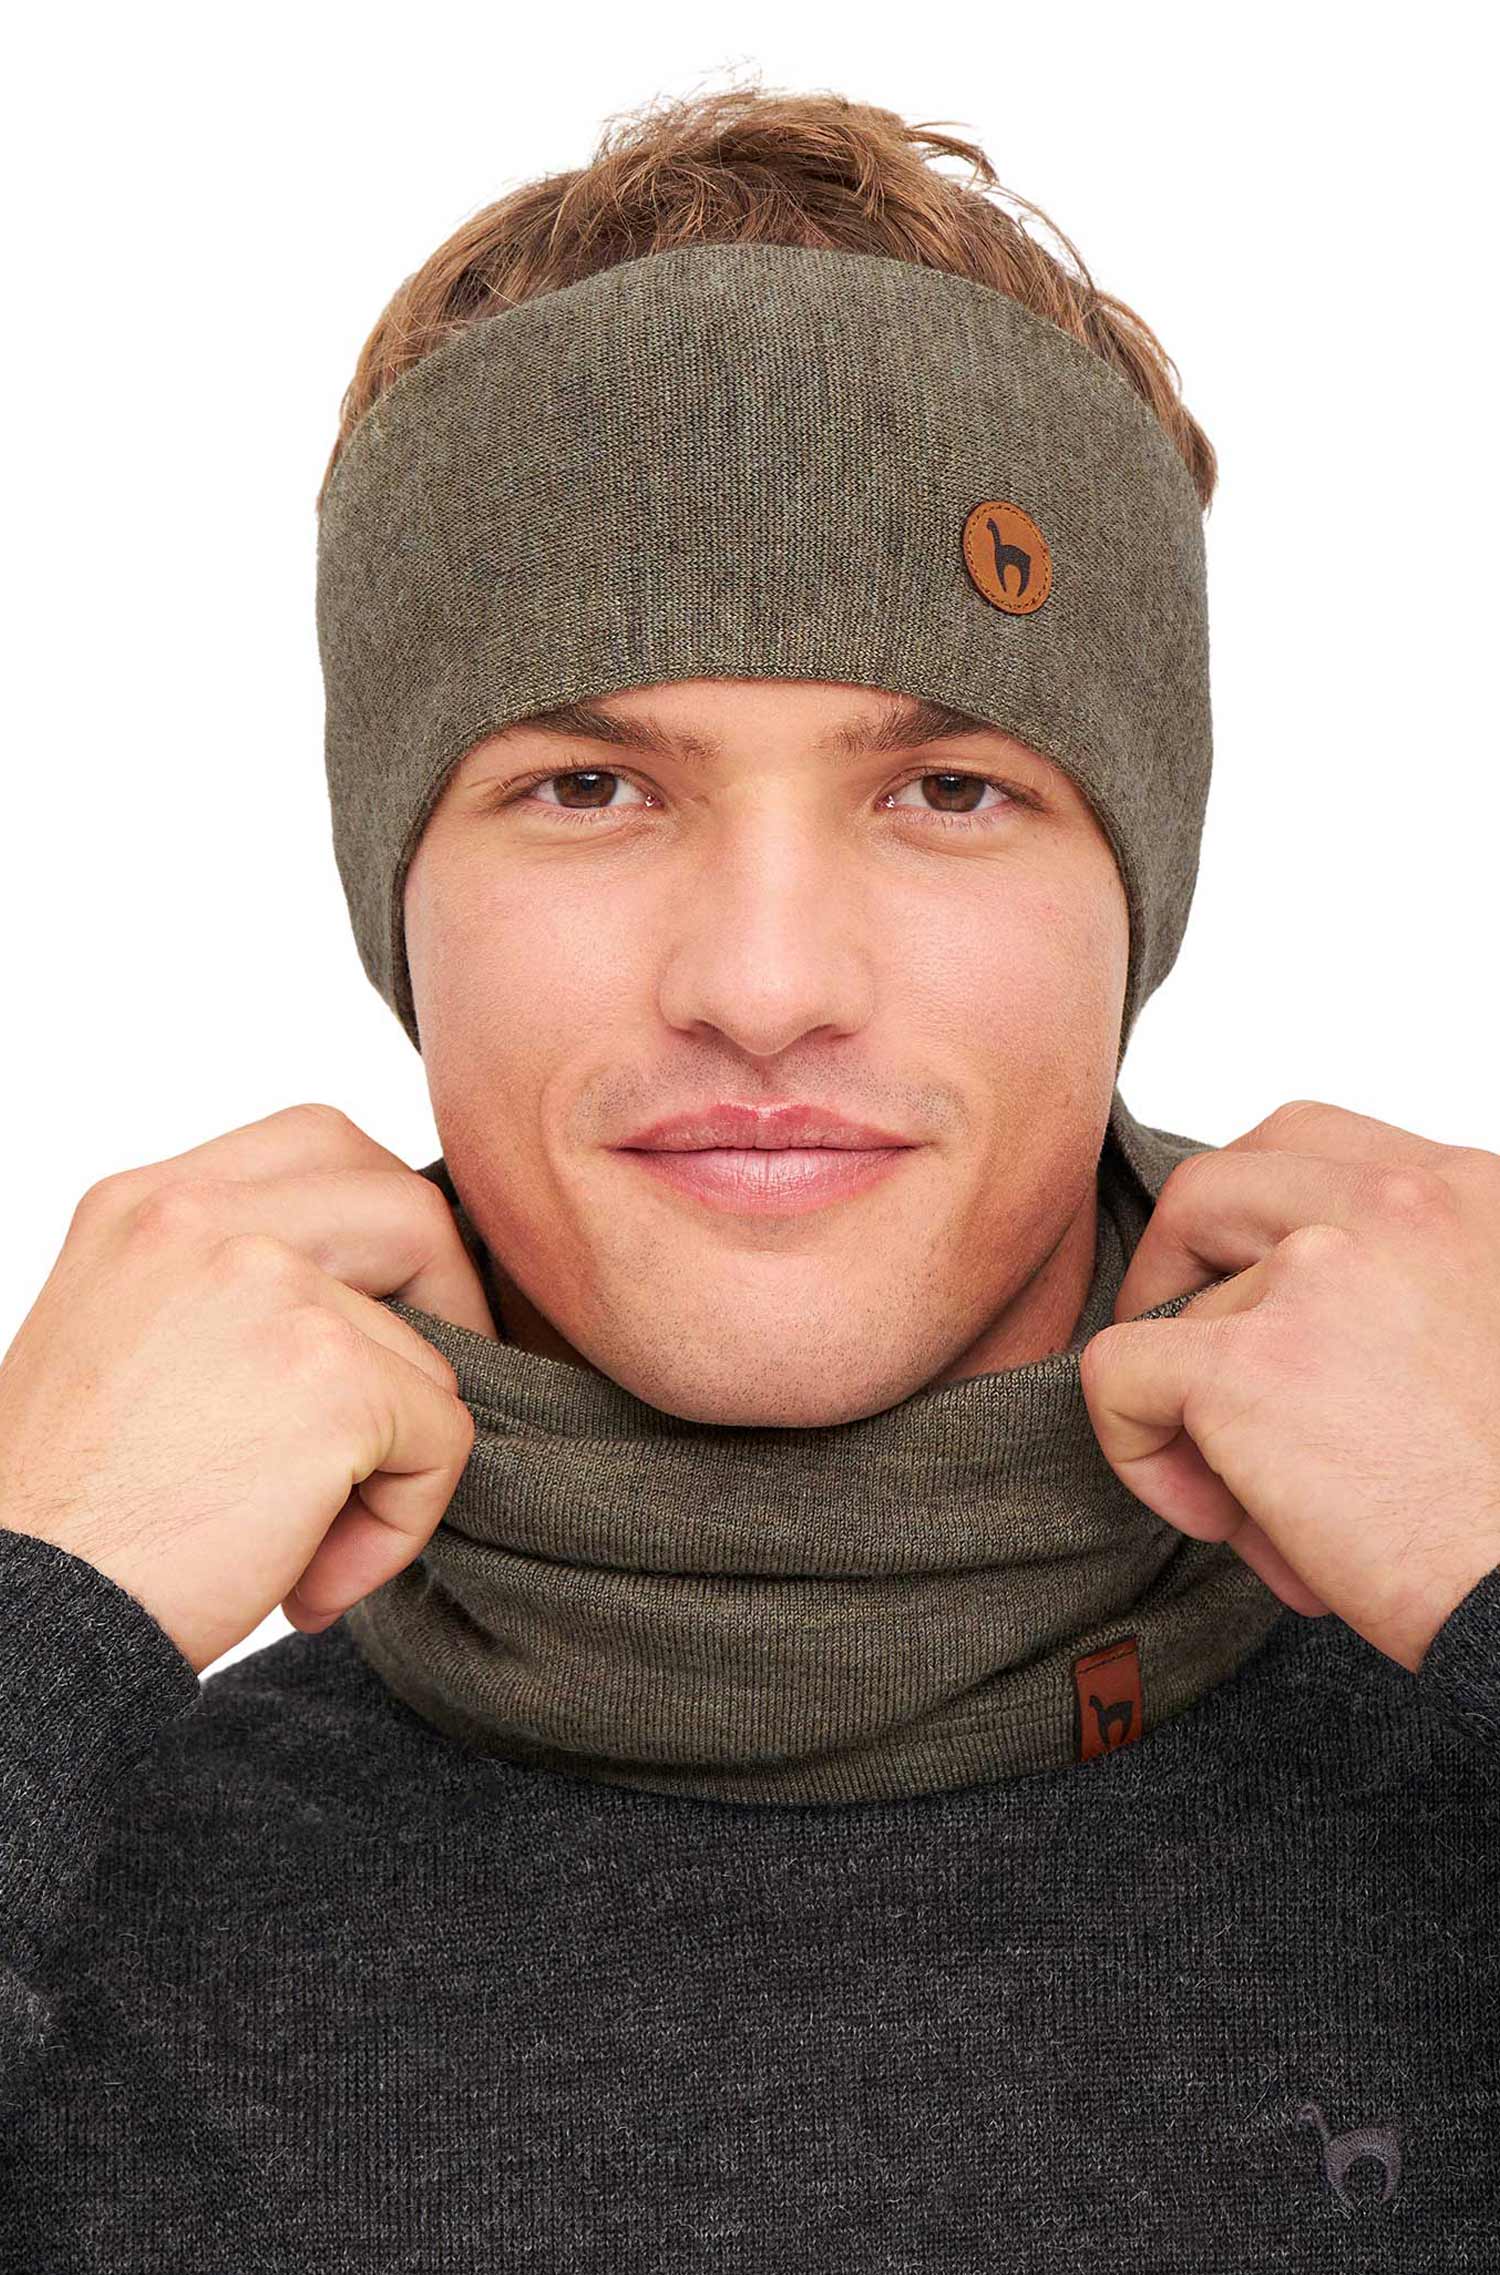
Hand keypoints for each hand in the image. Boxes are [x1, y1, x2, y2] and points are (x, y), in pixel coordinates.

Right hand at [0, 1103, 495, 1673]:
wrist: (23, 1620)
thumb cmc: (77, 1513)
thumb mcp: (126, 1340)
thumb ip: (227, 1290)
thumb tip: (380, 1301)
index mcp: (145, 1203)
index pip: (319, 1147)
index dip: (384, 1233)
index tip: (387, 1318)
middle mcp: (202, 1220)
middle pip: (405, 1207)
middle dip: (445, 1310)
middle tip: (402, 1422)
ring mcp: (272, 1288)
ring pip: (435, 1349)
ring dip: (398, 1457)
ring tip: (308, 1539)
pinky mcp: (333, 1378)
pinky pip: (445, 1439)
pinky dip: (402, 1523)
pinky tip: (310, 1578)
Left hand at [1079, 1098, 1499, 1672]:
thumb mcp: (1482, 1332)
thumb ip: (1396, 1286)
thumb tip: (1272, 1309)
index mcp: (1464, 1193)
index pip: (1303, 1145)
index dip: (1245, 1226)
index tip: (1252, 1305)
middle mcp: (1396, 1207)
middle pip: (1208, 1189)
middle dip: (1171, 1278)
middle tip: (1198, 1377)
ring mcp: (1317, 1271)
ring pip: (1172, 1310)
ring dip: (1193, 1410)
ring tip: (1273, 1506)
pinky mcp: (1247, 1364)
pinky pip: (1118, 1375)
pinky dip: (1139, 1452)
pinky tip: (1222, 1517)